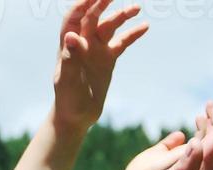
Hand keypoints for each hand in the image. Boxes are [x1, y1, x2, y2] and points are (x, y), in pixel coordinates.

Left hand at [52, 0, 147, 130]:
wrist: (76, 116)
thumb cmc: (67, 100)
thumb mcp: (67, 80)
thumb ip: (70, 58)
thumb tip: (72, 36)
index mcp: (69, 45)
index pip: (75, 16)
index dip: (84, 3)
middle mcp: (83, 43)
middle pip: (93, 16)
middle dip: (103, 2)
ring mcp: (96, 50)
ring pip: (109, 26)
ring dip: (121, 15)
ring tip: (136, 8)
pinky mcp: (108, 59)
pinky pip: (122, 42)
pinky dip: (132, 34)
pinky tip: (145, 26)